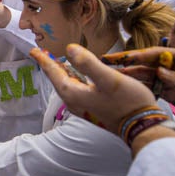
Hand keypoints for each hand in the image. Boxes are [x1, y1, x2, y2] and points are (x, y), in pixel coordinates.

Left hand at [31, 44, 157, 134]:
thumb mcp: (107, 78)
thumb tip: (69, 49)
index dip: (44, 60)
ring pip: (68, 84)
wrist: (142, 126)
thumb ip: (88, 63)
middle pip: (58, 79)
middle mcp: (74, 101)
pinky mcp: (93, 107)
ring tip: (57, 60)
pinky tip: (78, 74)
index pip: (54, 73)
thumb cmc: (127, 102)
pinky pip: (77, 88)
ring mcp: (84, 106)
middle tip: (42, 53)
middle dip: (50, 65)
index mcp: (74, 93)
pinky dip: (74, 77)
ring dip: (62, 71)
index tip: (33, 51)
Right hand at [100, 47, 174, 134]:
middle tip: (107, 64)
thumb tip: (160, 72)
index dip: (139, 55)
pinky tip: (126, 88)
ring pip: (148, 76)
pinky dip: (140, 88)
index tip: (123, 57)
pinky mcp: (172, 92)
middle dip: (129, 63)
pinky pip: (153, 89)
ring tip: (112, 76)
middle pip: (148, 64)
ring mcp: (172, 80)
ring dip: (131, 76)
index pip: (158, 54)